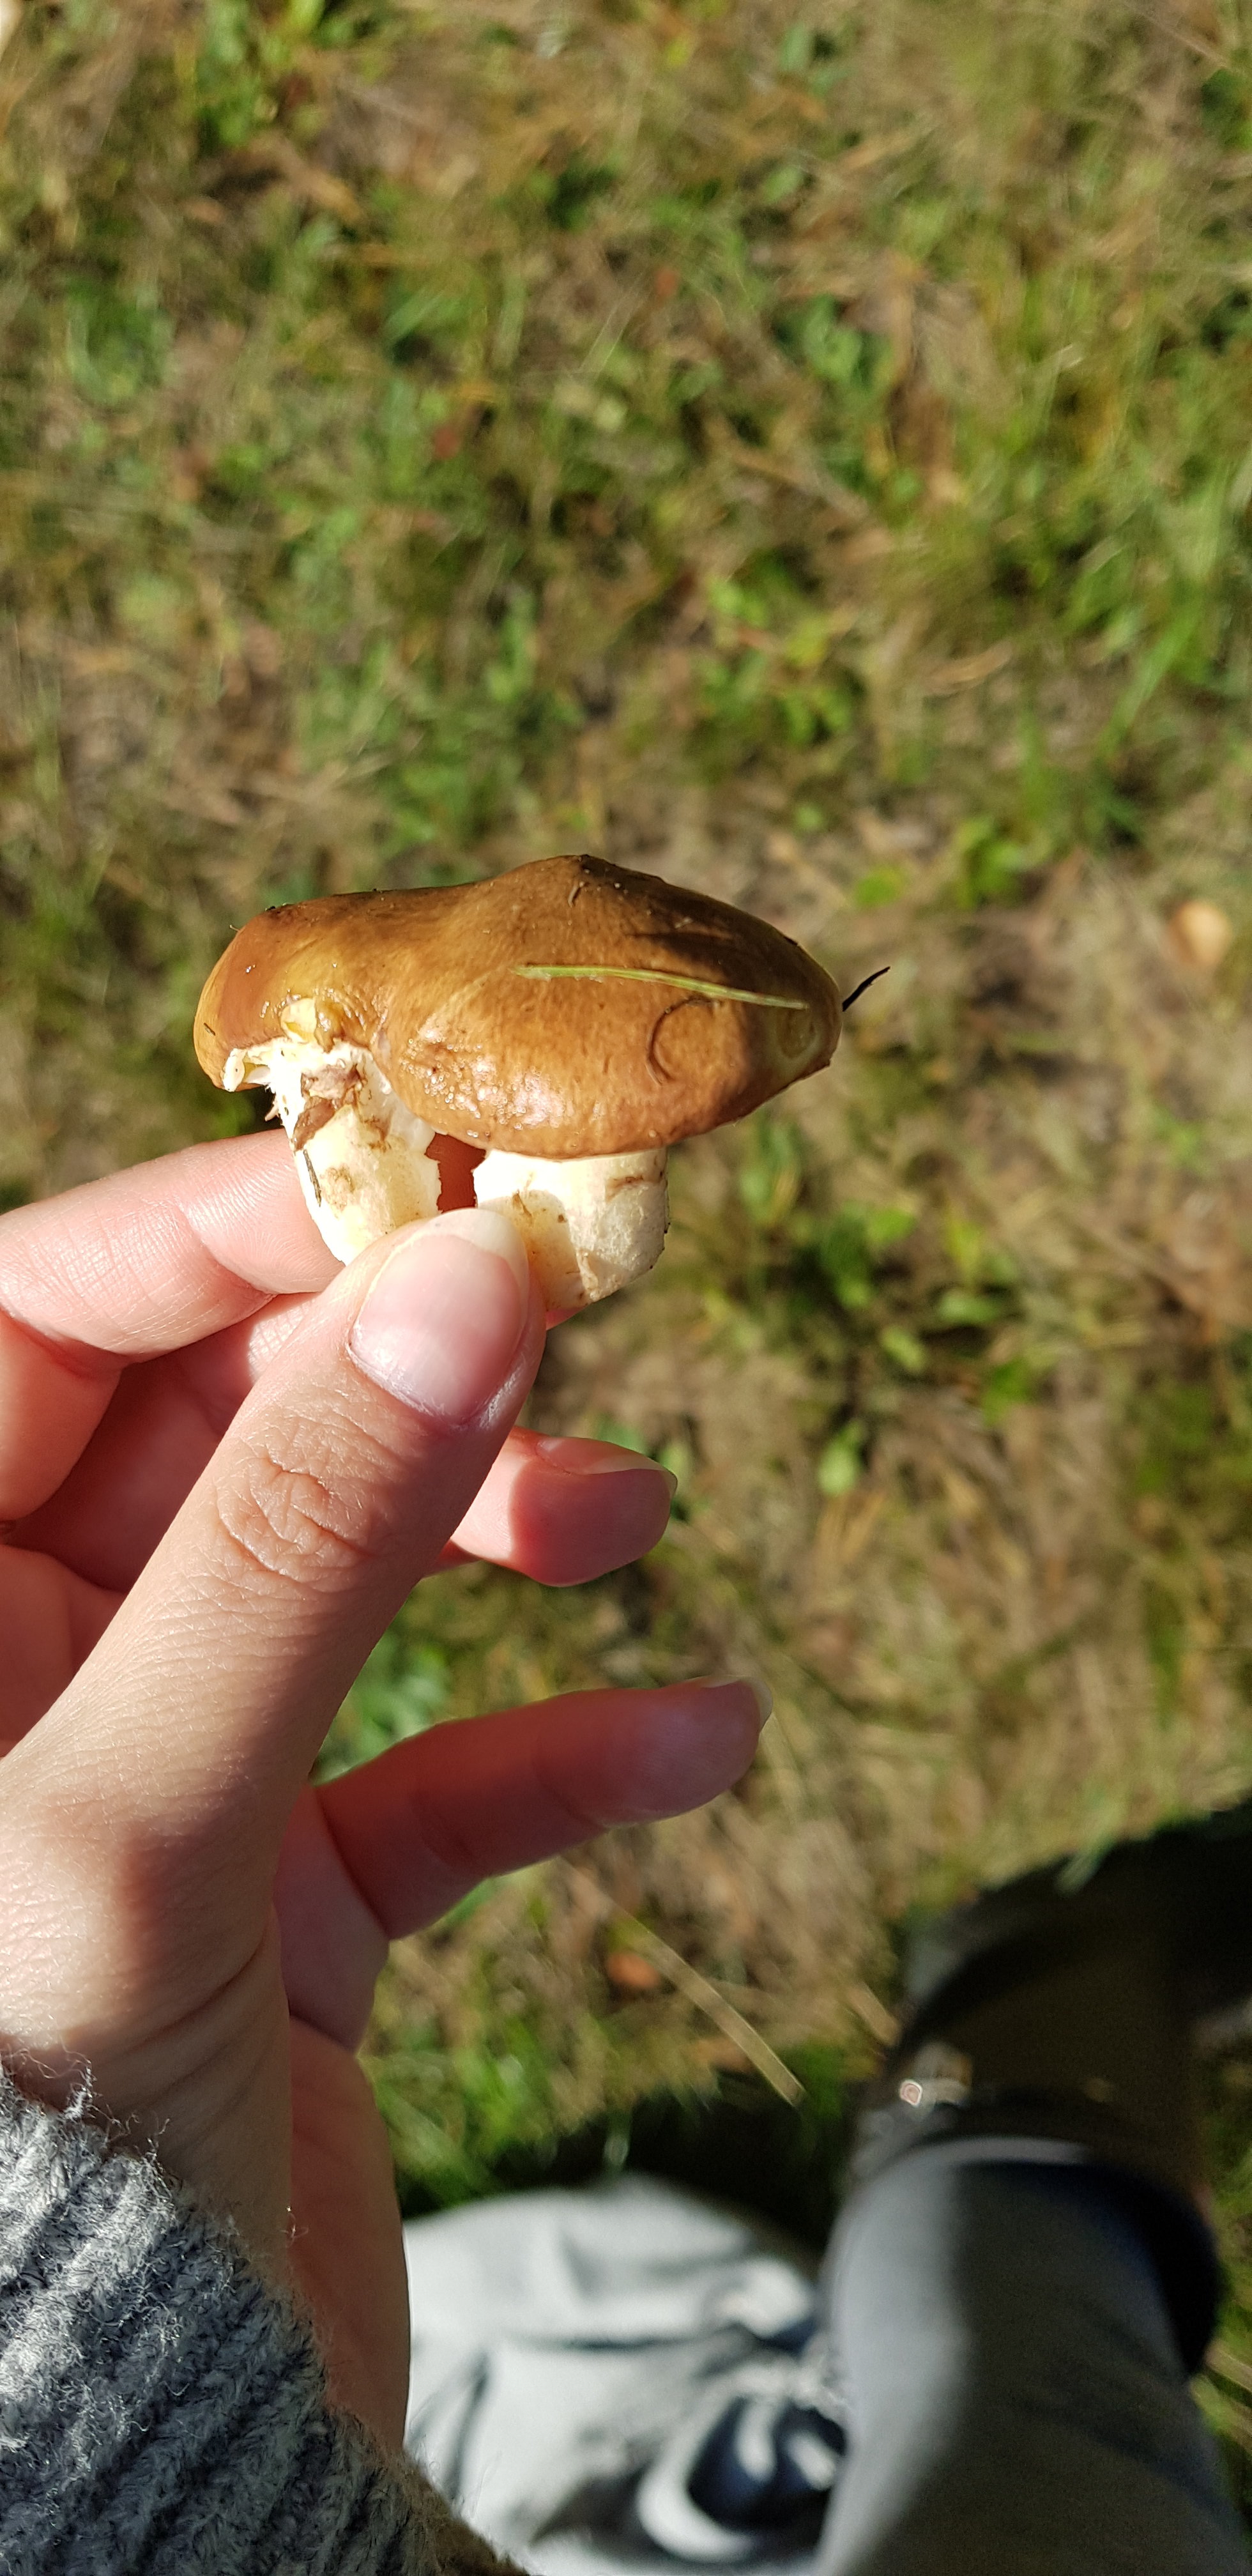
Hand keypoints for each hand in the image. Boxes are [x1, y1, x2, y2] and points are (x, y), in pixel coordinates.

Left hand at [0, 1134, 762, 2448]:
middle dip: (394, 1370)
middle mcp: (16, 1668)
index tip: (438, 1175)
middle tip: (572, 1314)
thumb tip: (464, 1276)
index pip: (43, 1313)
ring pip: (332, 1577)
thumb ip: (292, 1544)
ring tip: (624, 1518)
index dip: (235, 1230)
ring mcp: (155, 1781)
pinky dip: (554, 1753)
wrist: (106, 2494)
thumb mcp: (133, 1821)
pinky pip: (426, 1779)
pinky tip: (695, 1736)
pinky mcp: (279, 1907)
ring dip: (486, 1528)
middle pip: (215, 1423)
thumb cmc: (24, 2155)